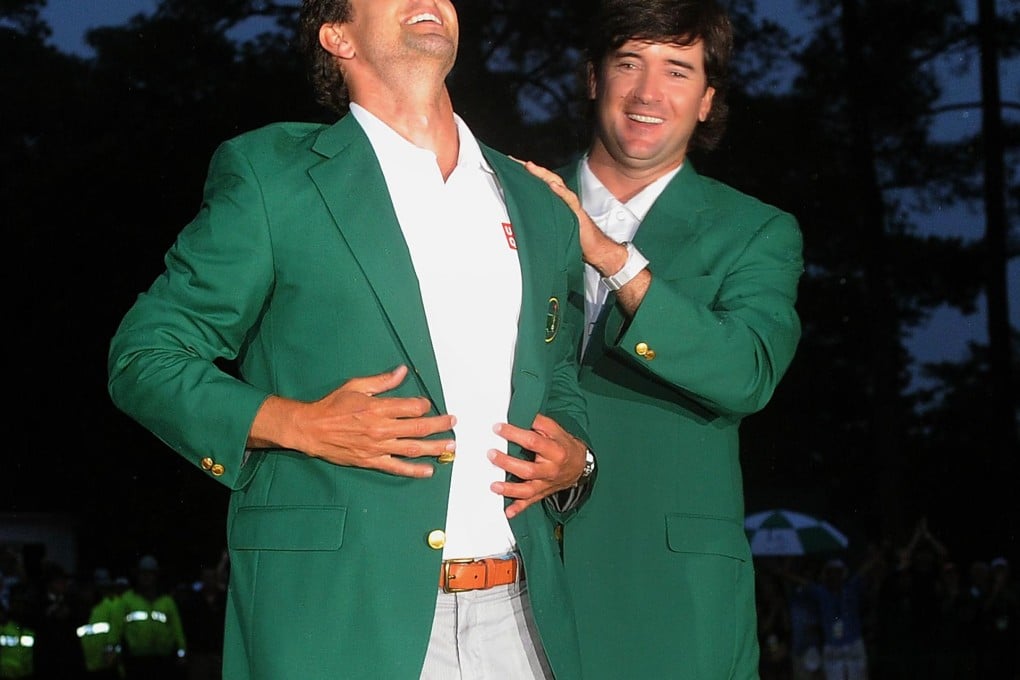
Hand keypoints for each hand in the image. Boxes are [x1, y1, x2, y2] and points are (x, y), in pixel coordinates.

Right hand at [251, 365, 455, 477]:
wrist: (311, 429)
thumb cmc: (332, 406)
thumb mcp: (356, 386)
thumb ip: (382, 381)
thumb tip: (402, 371)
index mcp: (378, 408)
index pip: (411, 407)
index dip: (424, 405)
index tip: (427, 404)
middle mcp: (381, 428)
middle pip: (418, 427)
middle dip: (439, 425)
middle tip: (452, 423)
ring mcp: (378, 447)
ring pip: (413, 448)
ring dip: (434, 447)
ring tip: (450, 446)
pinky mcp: (372, 461)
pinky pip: (397, 467)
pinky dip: (414, 470)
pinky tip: (429, 470)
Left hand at [488, 414, 586, 518]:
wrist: (579, 465)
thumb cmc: (564, 445)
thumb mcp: (556, 430)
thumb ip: (539, 423)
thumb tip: (520, 416)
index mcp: (555, 451)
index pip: (533, 442)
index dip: (514, 434)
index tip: (498, 428)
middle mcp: (550, 469)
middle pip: (528, 469)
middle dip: (508, 463)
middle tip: (491, 454)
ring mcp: (546, 484)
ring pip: (527, 490)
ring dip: (510, 489)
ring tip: (494, 486)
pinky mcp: (542, 493)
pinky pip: (530, 502)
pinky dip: (518, 508)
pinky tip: (508, 511)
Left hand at [515, 158, 624, 273]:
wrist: (593, 248)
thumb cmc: (574, 238)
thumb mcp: (551, 227)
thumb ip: (539, 219)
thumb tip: (518, 220)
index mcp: (555, 201)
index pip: (540, 183)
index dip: (527, 174)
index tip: (511, 165)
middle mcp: (563, 199)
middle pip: (547, 178)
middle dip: (532, 168)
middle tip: (517, 161)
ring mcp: (570, 204)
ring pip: (557, 184)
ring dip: (543, 175)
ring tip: (531, 167)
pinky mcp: (577, 212)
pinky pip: (569, 200)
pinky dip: (561, 192)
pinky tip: (553, 186)